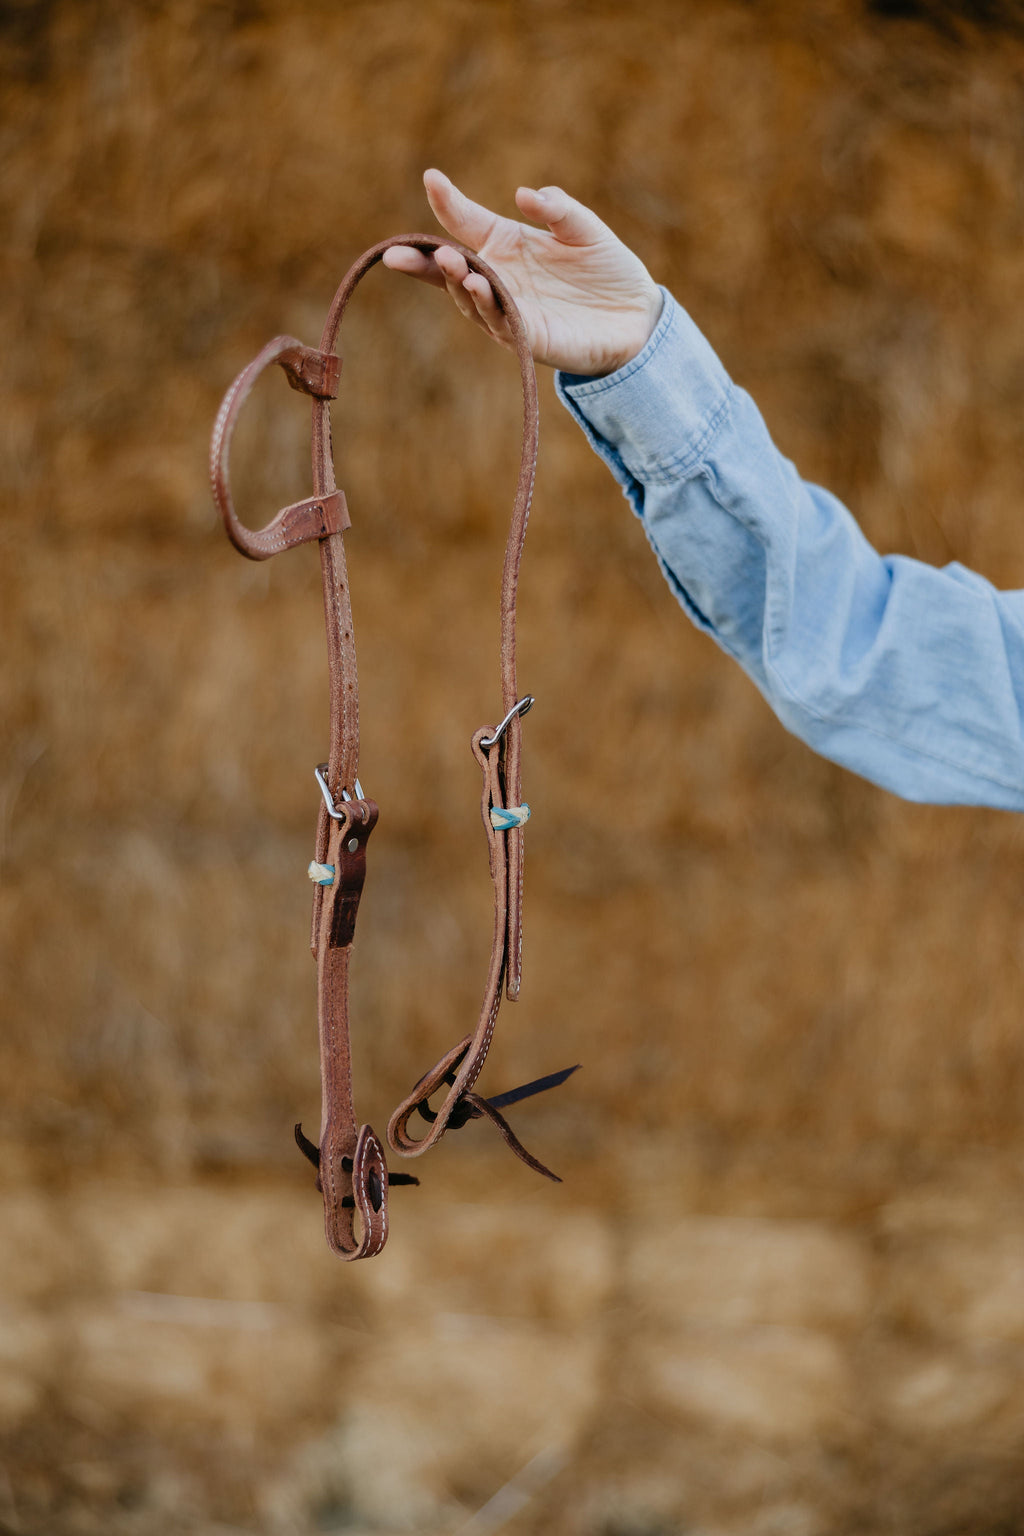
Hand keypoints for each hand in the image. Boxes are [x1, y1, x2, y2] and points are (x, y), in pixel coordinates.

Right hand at [382, 170, 663, 377]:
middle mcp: (500, 278)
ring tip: (447, 262)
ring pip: (471, 299)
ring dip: (457, 282)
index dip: (447, 202)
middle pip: (450, 271)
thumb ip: (557, 208)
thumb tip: (524, 195)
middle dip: (423, 264)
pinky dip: (488, 306)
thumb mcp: (584, 227)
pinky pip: (502, 323)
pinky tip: (481, 286)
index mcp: (506, 245)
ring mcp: (510, 310)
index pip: (466, 222)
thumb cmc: (606, 268)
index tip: (431, 178)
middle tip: (398, 254)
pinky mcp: (528, 338)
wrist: (636, 315)